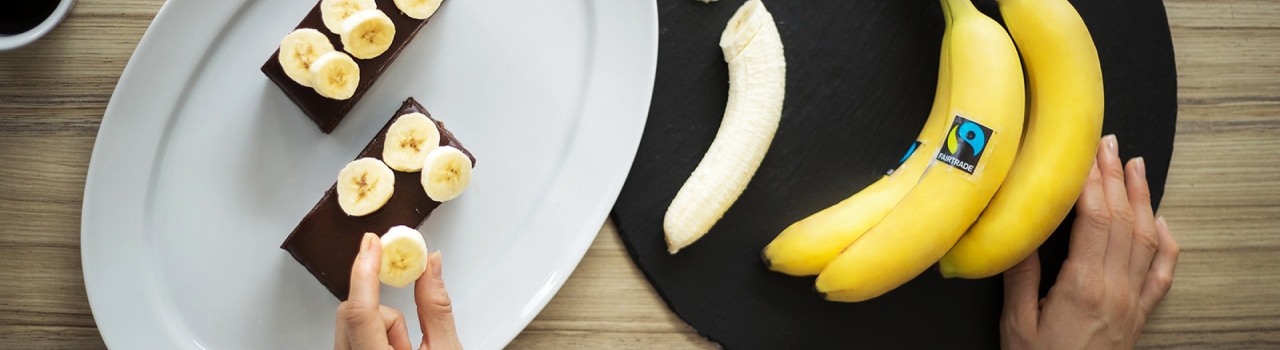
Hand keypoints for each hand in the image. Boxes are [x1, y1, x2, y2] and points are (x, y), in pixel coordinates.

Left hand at [335, 232, 462, 349]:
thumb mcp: (445, 348)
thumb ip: (435, 307)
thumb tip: (430, 264)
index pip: (360, 312)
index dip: (365, 272)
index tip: (372, 243)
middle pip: (352, 312)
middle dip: (384, 315)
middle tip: (408, 341)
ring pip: (350, 321)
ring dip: (380, 327)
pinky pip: (351, 331)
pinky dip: (372, 333)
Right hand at [1001, 135, 1179, 349]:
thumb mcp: (1016, 324)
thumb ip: (1020, 277)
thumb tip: (1019, 233)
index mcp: (1082, 287)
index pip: (1094, 220)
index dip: (1091, 182)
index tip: (1083, 154)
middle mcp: (1115, 289)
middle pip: (1121, 220)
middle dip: (1115, 176)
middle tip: (1107, 144)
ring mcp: (1133, 301)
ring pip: (1144, 237)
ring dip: (1141, 197)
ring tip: (1135, 165)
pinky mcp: (1140, 314)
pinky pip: (1162, 271)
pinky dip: (1165, 241)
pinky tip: (1159, 219)